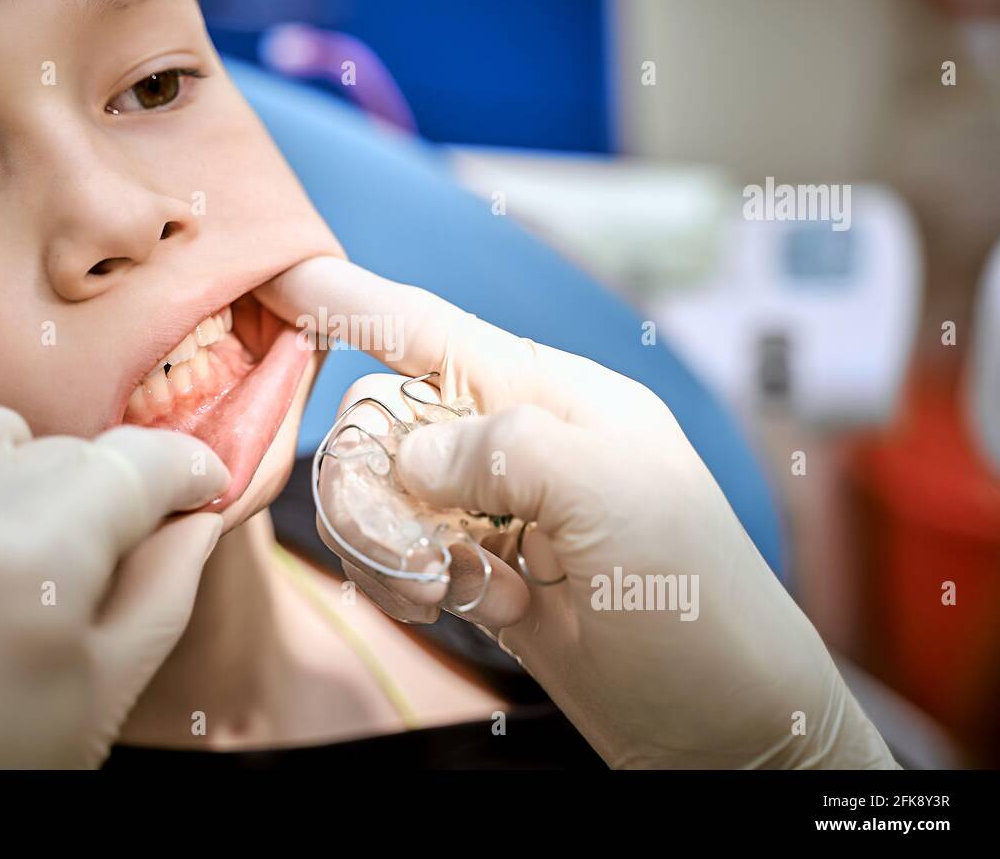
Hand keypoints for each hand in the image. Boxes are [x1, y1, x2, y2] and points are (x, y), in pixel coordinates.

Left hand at [0, 381, 226, 767]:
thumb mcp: (99, 698)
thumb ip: (165, 590)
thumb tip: (198, 513)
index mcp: (36, 562)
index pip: (141, 462)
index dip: (187, 469)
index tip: (199, 486)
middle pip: (70, 451)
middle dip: (94, 501)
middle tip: (74, 572)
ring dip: (12, 476)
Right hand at [259, 257, 896, 768]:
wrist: (724, 726)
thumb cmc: (697, 600)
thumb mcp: (614, 494)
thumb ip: (503, 448)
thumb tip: (408, 458)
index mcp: (555, 397)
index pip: (432, 332)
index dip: (352, 302)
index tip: (280, 279)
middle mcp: (517, 444)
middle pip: (386, 419)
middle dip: (371, 476)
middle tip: (413, 541)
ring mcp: (494, 513)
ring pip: (381, 493)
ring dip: (389, 540)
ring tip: (445, 587)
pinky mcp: (478, 576)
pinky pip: (398, 554)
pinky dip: (405, 580)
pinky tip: (464, 606)